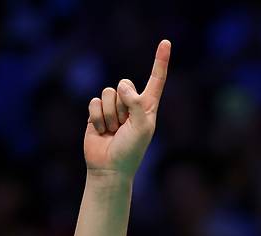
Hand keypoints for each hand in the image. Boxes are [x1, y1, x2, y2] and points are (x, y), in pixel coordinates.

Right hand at [85, 39, 170, 179]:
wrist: (110, 168)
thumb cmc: (131, 151)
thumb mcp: (142, 127)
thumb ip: (136, 103)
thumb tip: (121, 86)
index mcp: (148, 107)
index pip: (156, 81)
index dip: (160, 62)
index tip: (166, 43)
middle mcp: (131, 105)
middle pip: (124, 83)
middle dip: (122, 104)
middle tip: (124, 126)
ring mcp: (114, 108)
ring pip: (108, 92)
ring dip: (110, 114)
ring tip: (113, 131)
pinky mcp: (97, 113)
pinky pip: (94, 102)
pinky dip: (97, 117)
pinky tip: (102, 132)